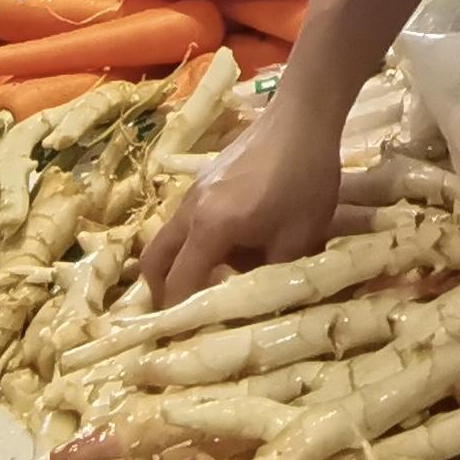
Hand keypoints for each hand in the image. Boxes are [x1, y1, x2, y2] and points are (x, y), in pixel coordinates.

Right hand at [147, 94, 346, 305]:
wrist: (303, 117)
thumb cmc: (304, 179)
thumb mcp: (300, 239)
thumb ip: (275, 278)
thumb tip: (265, 309)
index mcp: (208, 228)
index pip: (179, 285)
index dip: (179, 317)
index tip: (187, 342)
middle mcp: (189, 210)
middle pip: (154, 261)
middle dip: (161, 292)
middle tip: (184, 316)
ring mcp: (193, 191)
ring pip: (168, 239)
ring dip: (180, 265)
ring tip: (212, 284)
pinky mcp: (205, 179)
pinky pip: (186, 221)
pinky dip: (194, 242)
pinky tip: (232, 247)